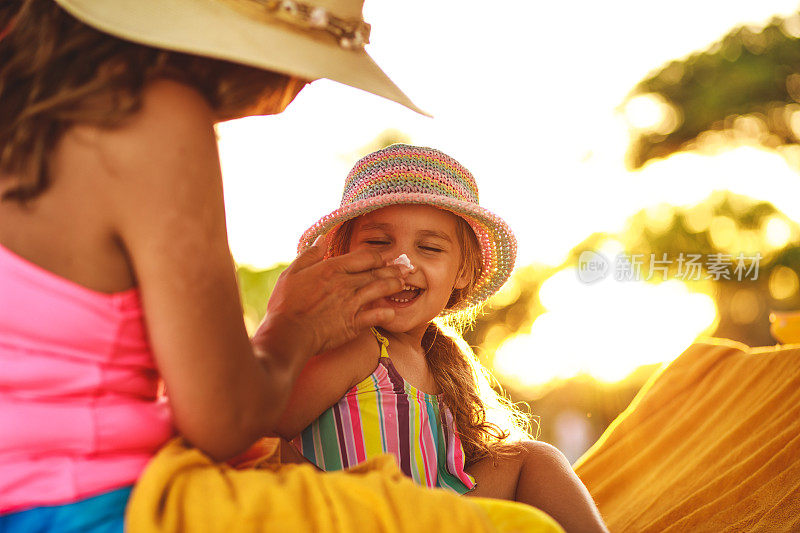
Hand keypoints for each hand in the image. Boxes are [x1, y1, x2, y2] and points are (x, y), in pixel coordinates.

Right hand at [252, 234, 407, 363]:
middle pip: (377, 272)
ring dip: (393, 285)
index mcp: (332, 269)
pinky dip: (385, 313)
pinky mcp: (353, 324)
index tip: (381, 260)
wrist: (288, 334)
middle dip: (392, 269)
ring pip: (380, 289)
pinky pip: (375, 316)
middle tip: (403, 269)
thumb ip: (310, 255)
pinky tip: (392, 311)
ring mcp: (351, 304)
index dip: (377, 257)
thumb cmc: (286, 304)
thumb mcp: (292, 273)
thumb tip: (322, 239)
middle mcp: (345, 284)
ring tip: (401, 284)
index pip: (365, 256)